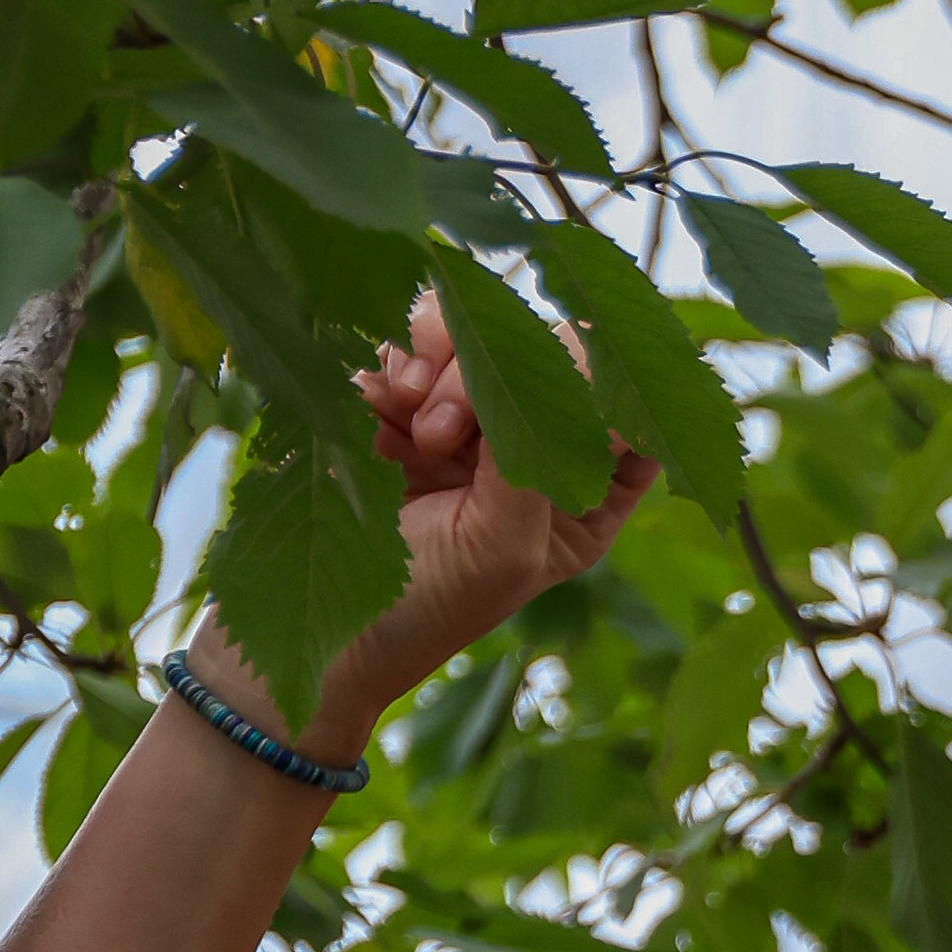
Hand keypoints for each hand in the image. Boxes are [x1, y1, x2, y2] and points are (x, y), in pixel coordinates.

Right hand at [318, 289, 650, 747]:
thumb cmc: (429, 608)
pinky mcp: (406, 398)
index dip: (593, 381)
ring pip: (476, 329)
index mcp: (585, 492)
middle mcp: (534, 444)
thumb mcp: (503, 547)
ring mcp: (470, 415)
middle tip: (439, 433)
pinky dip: (392, 362)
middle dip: (492, 372)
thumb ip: (533, 459)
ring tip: (403, 422)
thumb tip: (544, 366)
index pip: (627, 405)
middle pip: (545, 350)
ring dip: (435, 363)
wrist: (324, 622)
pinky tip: (375, 411)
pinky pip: (410, 338)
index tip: (540, 398)